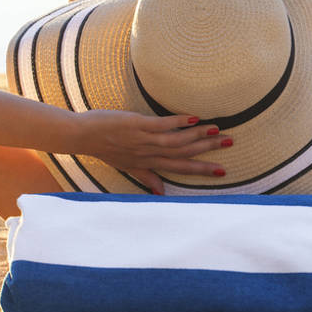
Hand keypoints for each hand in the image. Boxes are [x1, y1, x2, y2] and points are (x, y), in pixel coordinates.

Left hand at [69, 110, 229, 193]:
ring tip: (218, 130)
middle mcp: (149, 153)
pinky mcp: (137, 125)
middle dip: (208, 149)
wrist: (81, 136)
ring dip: (198, 135)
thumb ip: (147, 177)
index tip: (222, 170)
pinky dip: (179, 122)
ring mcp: (144, 139)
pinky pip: (162, 125)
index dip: (201, 168)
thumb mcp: (127, 166)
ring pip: (177, 140)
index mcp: (149, 162)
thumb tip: (161, 193)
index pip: (180, 167)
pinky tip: (194, 118)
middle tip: (230, 142)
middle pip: (184, 152)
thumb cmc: (104, 149)